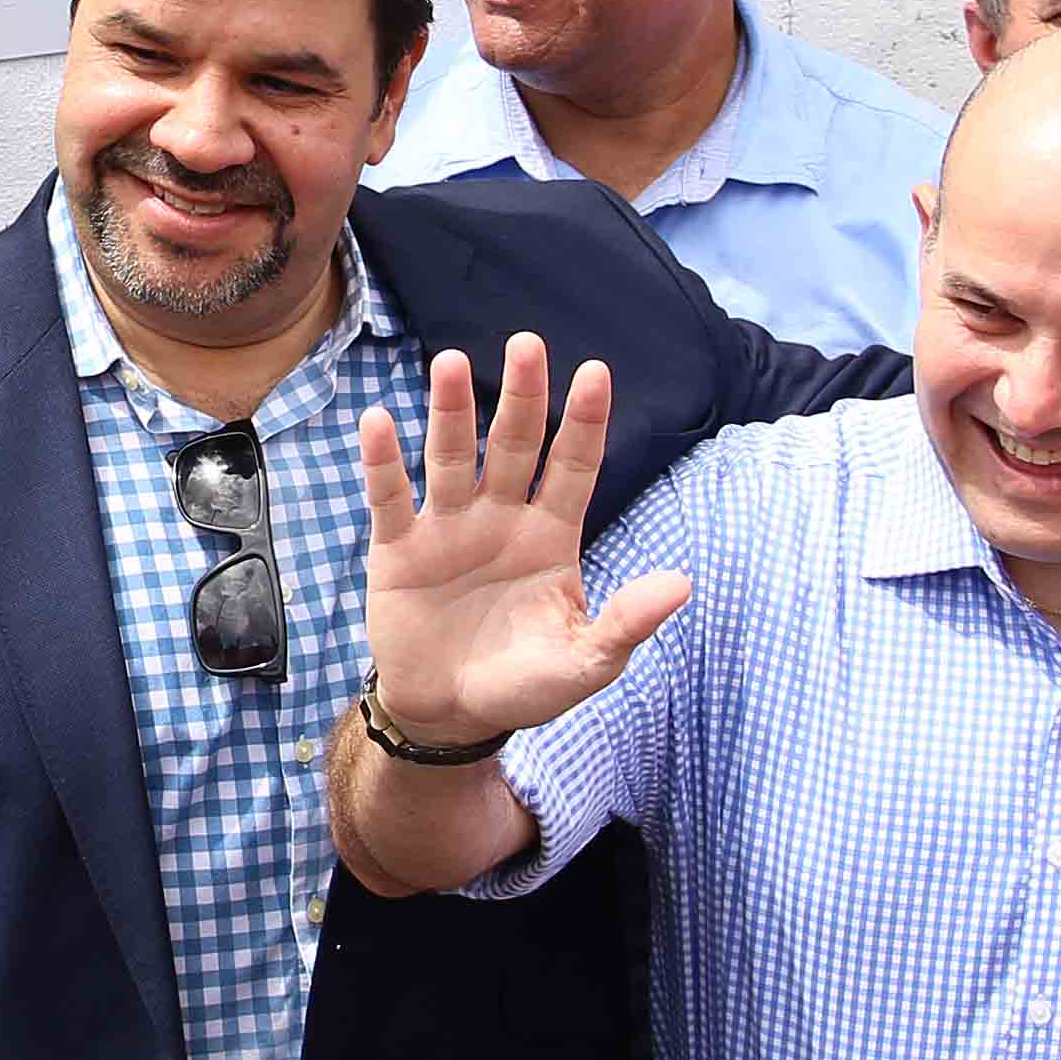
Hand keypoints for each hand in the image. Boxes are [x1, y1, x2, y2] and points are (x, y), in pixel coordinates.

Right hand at [354, 336, 689, 745]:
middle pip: (513, 444)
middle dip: (522, 396)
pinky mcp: (399, 549)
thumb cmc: (524, 685)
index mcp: (551, 534)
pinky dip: (382, 462)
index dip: (583, 422)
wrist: (450, 715)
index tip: (595, 372)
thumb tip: (682, 585)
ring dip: (449, 411)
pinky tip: (378, 422)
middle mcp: (501, 517)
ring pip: (451, 457)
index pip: (573, 466)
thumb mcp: (585, 663)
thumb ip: (626, 623)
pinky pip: (391, 498)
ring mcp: (448, 528)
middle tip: (527, 344)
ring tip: (451, 363)